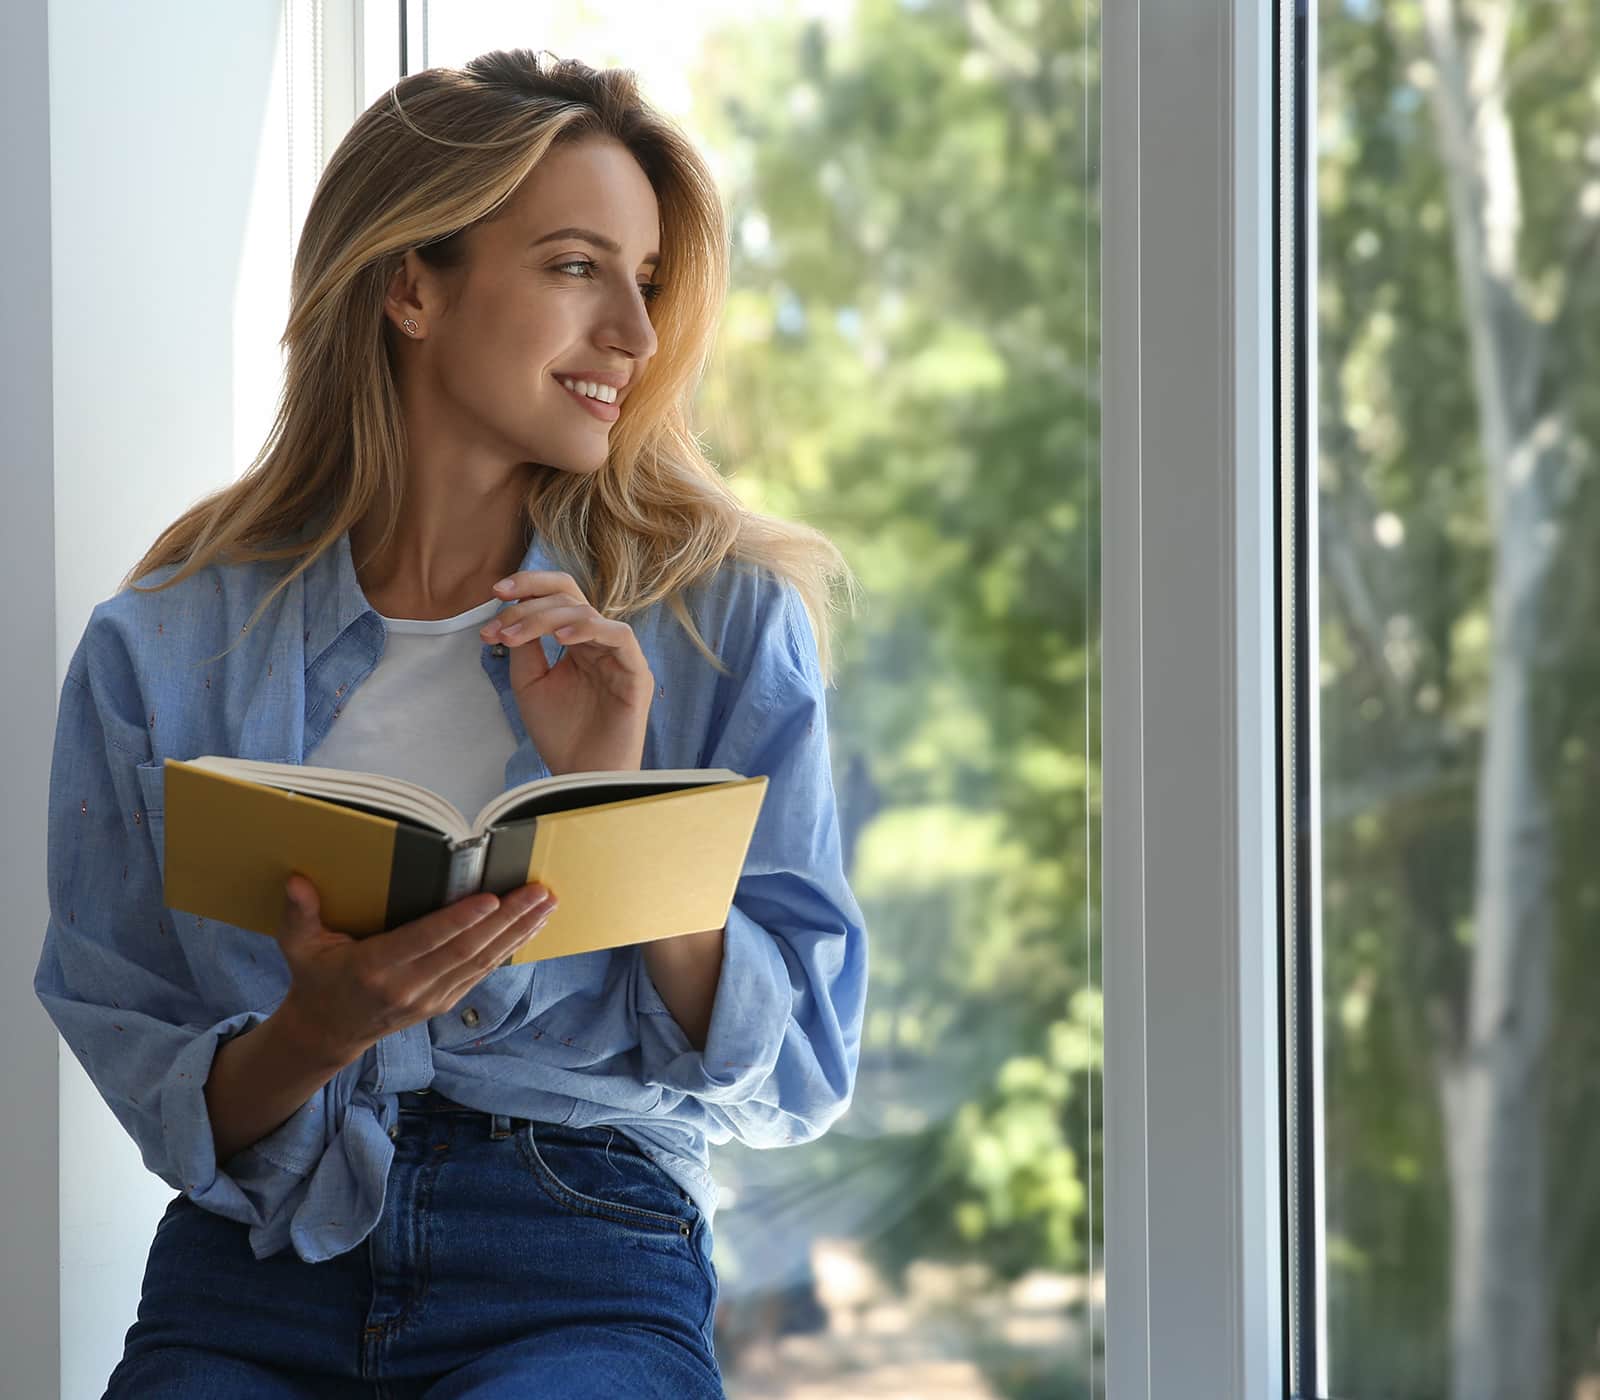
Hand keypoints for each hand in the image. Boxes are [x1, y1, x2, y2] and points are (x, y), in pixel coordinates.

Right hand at [271, 873, 557, 1065]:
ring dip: (518, 932)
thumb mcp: (297, 948)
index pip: (424, 942)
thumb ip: (298, 914)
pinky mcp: (443, 1002)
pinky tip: (530, 927)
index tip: (490, 899)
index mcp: (374, 969)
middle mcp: (408, 986)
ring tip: (546, 904)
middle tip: (538, 892)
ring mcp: (429, 998)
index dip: (458, 922)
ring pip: (481, 962)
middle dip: (506, 921)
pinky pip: (481, 973)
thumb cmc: (316, 979)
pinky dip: (508, 949)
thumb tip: (298, 881)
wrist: (326, 1033)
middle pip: (465, 950)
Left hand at [480, 569, 654, 774]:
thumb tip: (512, 610)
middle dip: (529, 602)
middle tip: (499, 624)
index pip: (559, 597)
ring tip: (514, 637)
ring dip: (545, 618)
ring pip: (587, 613)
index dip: (529, 587)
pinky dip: (587, 629)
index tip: (494, 592)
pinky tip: (559, 640)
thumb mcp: (530, 683)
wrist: (580, 775)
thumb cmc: (561, 735)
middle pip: (571, 596)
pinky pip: (619, 635)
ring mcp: (619, 656)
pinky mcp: (636, 673)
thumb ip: (525, 646)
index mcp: (578, 643)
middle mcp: (599, 643)